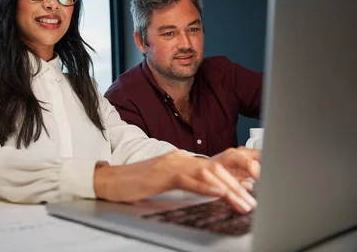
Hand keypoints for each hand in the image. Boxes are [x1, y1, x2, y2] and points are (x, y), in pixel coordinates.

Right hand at [93, 149, 257, 212]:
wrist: (109, 181)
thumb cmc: (135, 185)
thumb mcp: (166, 184)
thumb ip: (188, 184)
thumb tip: (214, 193)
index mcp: (181, 160)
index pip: (214, 168)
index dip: (235, 180)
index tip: (249, 194)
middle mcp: (179, 158)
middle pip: (216, 169)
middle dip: (237, 187)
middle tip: (252, 203)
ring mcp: (170, 163)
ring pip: (207, 172)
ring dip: (228, 189)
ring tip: (243, 203)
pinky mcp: (161, 173)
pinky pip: (189, 179)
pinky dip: (206, 186)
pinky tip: (219, 193)